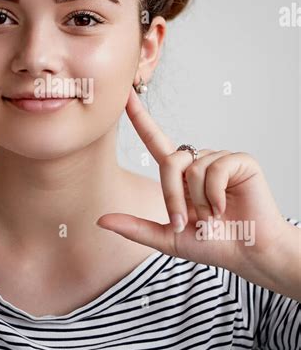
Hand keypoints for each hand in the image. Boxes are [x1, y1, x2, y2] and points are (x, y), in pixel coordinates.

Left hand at [96, 87, 299, 296]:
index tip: (126, 95)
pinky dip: (216, 194)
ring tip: (214, 216)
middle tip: (187, 222)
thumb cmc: (213, 245)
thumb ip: (135, 228)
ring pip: (193, 169)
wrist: (248, 254)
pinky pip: (216, 168)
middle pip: (170, 161)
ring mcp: (219, 159)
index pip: (155, 140)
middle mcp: (198, 161)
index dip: (140, 117)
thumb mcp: (167, 238)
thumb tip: (100, 220)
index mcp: (180, 175)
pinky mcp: (240, 161)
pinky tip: (226, 206)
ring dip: (200, 201)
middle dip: (174, 197)